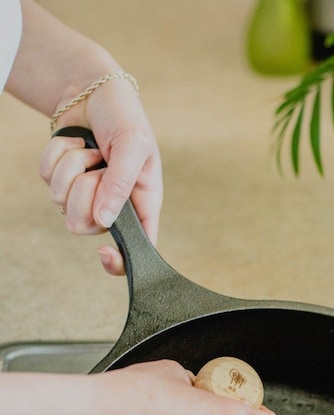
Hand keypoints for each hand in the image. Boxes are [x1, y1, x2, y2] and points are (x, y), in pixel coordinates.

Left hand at [39, 77, 162, 274]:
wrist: (93, 88)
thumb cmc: (125, 116)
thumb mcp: (133, 146)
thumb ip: (121, 185)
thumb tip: (105, 222)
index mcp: (141, 204)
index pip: (138, 248)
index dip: (120, 261)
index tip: (104, 254)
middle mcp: (114, 205)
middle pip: (85, 226)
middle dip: (84, 193)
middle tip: (98, 167)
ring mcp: (87, 194)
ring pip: (62, 203)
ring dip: (71, 167)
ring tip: (90, 150)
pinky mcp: (64, 179)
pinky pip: (48, 180)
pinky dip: (58, 155)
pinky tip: (76, 142)